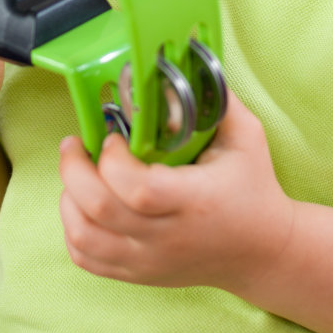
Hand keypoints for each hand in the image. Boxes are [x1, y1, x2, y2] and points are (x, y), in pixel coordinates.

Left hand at [58, 94, 296, 290]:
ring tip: (76, 174)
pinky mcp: (138, 273)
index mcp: (195, 200)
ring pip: (84, 238)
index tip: (113, 135)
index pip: (137, 189)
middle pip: (99, 210)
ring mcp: (149, 259)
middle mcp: (168, 235)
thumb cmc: (254, 189)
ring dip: (68, 200)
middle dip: (73, 171)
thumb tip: (185, 59)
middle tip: (73, 145)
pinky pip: (87, 258)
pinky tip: (82, 205)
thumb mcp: (247, 137)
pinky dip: (73, 229)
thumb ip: (216, 98)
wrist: (264, 251)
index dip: (112, 160)